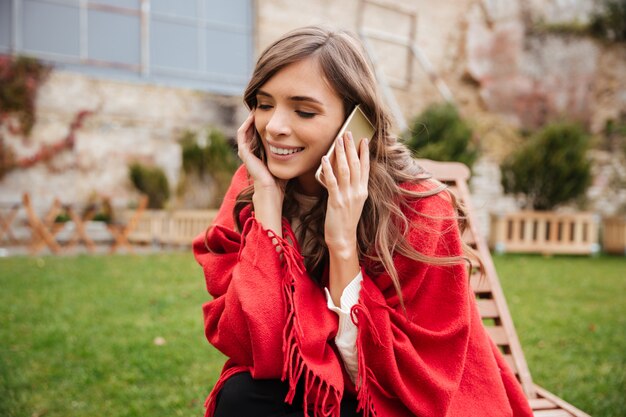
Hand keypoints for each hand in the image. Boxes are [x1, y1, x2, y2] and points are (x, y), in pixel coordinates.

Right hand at [237, 111, 284, 234]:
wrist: (272, 194)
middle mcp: (252, 153)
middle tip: (263, 106)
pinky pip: (242, 136)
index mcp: (261, 154)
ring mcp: (247, 154)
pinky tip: (252, 116)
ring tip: (256, 107)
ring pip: (245, 131)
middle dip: (257, 118)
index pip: (260, 135)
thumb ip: (291, 154)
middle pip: (252, 131)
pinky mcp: (245, 155)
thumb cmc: (281, 182)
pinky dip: (245, 126)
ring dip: (250, 119)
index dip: (265, 124)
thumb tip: (305, 144)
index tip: (273, 113)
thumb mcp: (287, 162)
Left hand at [322, 131, 369, 250]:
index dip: (365, 153)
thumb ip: (351, 187)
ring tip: (338, 140)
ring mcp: (348, 197)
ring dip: (341, 154)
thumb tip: (343, 171)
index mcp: (363, 191)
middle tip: (348, 133)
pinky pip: (332, 182)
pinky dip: (328, 169)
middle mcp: (358, 192)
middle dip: (352, 147)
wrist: (343, 239)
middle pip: (355, 165)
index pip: (365, 168)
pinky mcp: (336, 202)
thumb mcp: (353, 202)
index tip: (364, 139)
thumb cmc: (345, 221)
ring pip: (345, 170)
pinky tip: (324, 159)